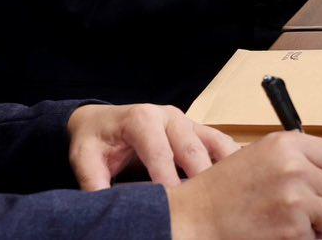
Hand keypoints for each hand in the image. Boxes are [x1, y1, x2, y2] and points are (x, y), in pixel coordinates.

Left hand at [67, 103, 236, 190]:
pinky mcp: (196, 130)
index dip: (167, 177)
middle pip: (191, 147)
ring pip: (213, 142)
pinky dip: (230, 159)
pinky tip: (237, 180)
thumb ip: (93, 181)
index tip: (174, 200)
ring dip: (222, 166)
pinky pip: (220, 142)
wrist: (100, 120)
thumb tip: (105, 205)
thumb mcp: (84, 158)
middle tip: (206, 203)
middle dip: (199, 176)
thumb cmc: (94, 140)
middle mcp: (169, 116)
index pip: (160, 151)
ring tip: (228, 192)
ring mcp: (186, 121)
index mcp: (142, 119)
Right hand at [167, 131, 321, 239]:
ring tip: (293, 223)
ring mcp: (296, 199)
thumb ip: (297, 159)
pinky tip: (279, 233)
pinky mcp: (293, 229)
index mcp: (287, 144)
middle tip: (305, 211)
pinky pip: (318, 238)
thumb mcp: (260, 157)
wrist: (194, 219)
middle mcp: (295, 167)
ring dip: (320, 225)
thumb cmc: (223, 192)